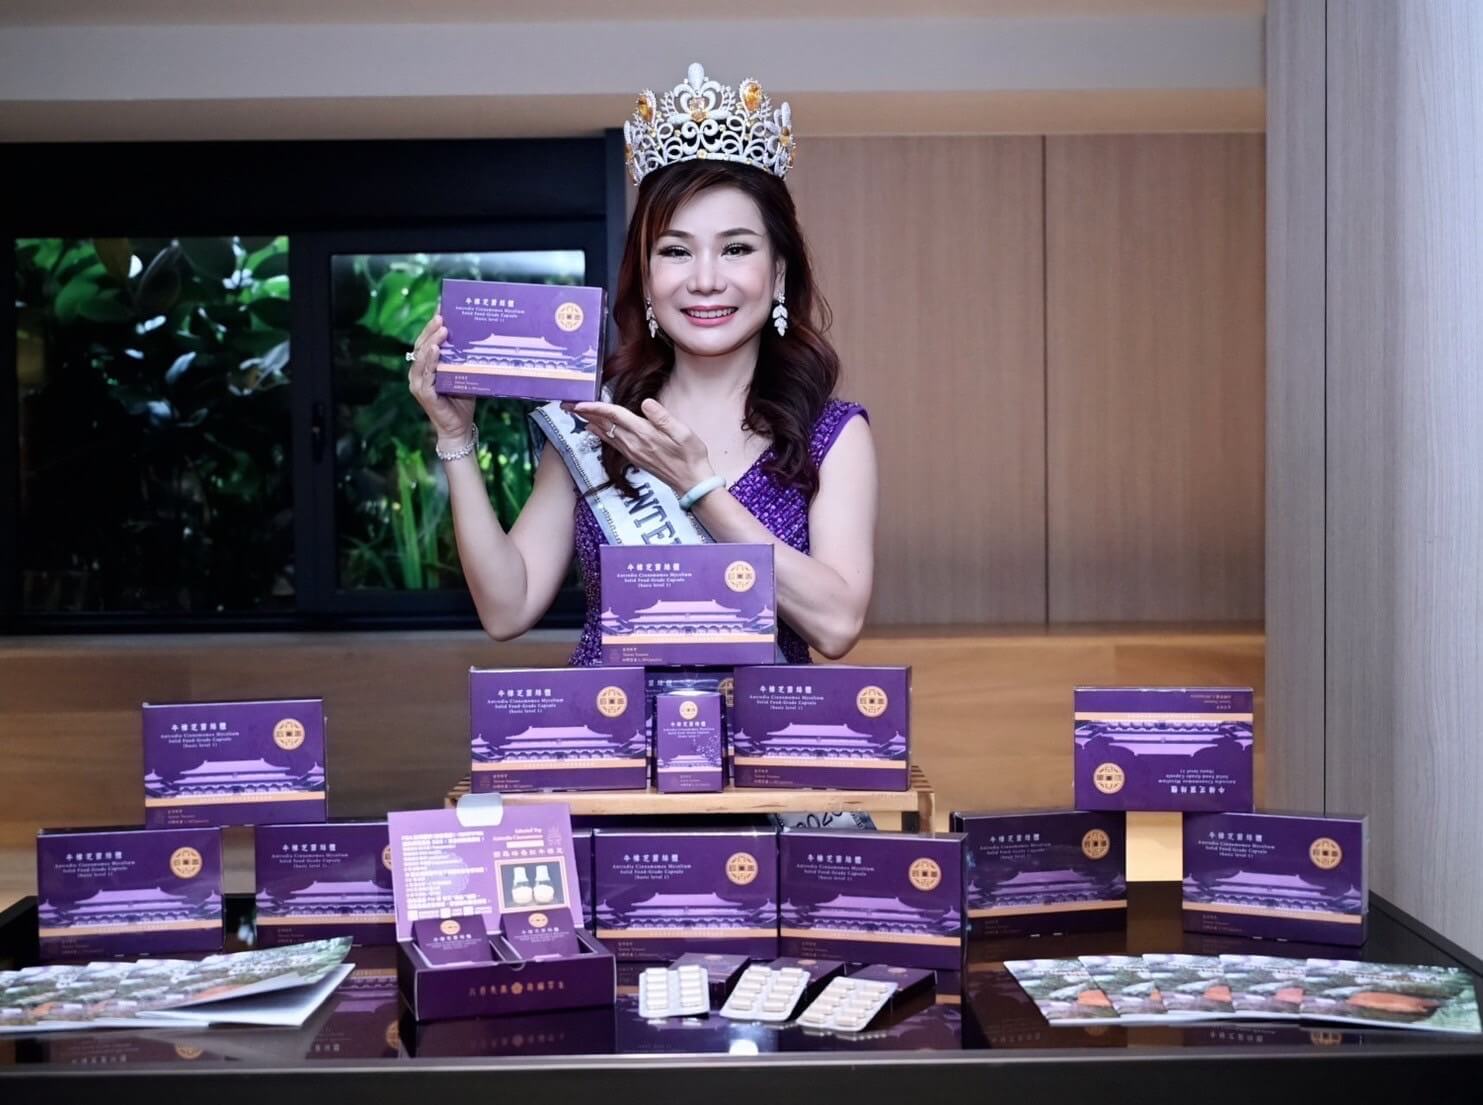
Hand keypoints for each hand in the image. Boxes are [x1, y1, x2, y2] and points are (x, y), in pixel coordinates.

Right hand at [406, 313, 475, 448]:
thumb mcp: (463, 374)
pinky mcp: (424, 394)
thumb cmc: (462, 401)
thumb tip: (476, 337)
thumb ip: (463, 359)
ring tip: (442, 329)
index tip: (441, 308)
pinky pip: (427, 374)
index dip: (431, 326)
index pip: (426, 341)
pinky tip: (436, 350)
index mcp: (426, 366)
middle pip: (421, 346)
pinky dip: (431, 361)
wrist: (460, 428)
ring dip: (431, 341)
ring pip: (422, 357)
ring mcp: (419, 383)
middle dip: (431, 329)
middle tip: (441, 315)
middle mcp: (418, 373)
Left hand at [567, 398, 714, 492]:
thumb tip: (646, 403)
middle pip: (604, 424)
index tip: (579, 402)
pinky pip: (611, 442)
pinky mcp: (634, 458)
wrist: (691, 483)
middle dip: (585, 413)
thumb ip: (663, 417)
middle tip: (566, 404)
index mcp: (644, 433)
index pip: (614, 416)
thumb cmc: (691, 456)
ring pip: (605, 433)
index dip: (595, 407)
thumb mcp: (683, 433)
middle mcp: (634, 443)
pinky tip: (594, 429)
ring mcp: (632, 452)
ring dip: (590, 421)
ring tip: (576, 412)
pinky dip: (600, 433)